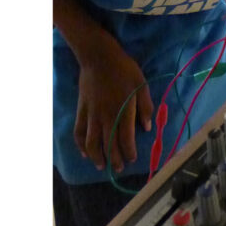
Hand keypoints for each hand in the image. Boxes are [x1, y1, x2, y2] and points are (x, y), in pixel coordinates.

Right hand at [74, 38, 154, 172]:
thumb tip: (147, 127)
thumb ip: (145, 107)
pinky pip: (79, 131)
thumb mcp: (141, 84)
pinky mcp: (81, 110)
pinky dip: (81, 145)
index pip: (126, 138)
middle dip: (114, 160)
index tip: (131, 159)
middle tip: (118, 169)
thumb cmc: (124, 69)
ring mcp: (91, 114)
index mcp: (123, 110)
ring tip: (101, 166)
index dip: (129, 152)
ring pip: (92, 142)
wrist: (98, 57)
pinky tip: (85, 153)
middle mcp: (106, 116)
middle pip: (109, 144)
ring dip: (97, 157)